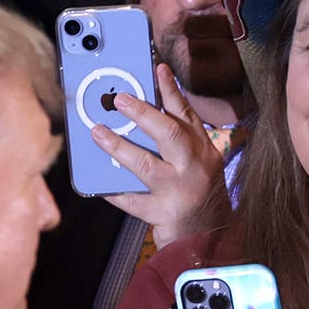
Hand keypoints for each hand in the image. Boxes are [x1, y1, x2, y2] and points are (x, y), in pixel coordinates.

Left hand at [99, 64, 231, 244]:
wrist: (210, 240)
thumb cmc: (198, 196)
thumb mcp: (200, 164)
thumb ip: (179, 141)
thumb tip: (142, 114)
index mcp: (204, 152)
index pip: (187, 115)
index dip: (171, 91)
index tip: (157, 68)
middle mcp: (195, 169)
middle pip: (171, 135)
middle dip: (144, 115)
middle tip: (120, 100)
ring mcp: (179, 192)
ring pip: (147, 166)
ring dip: (120, 148)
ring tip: (98, 133)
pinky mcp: (163, 214)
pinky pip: (133, 200)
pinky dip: (114, 191)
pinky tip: (98, 183)